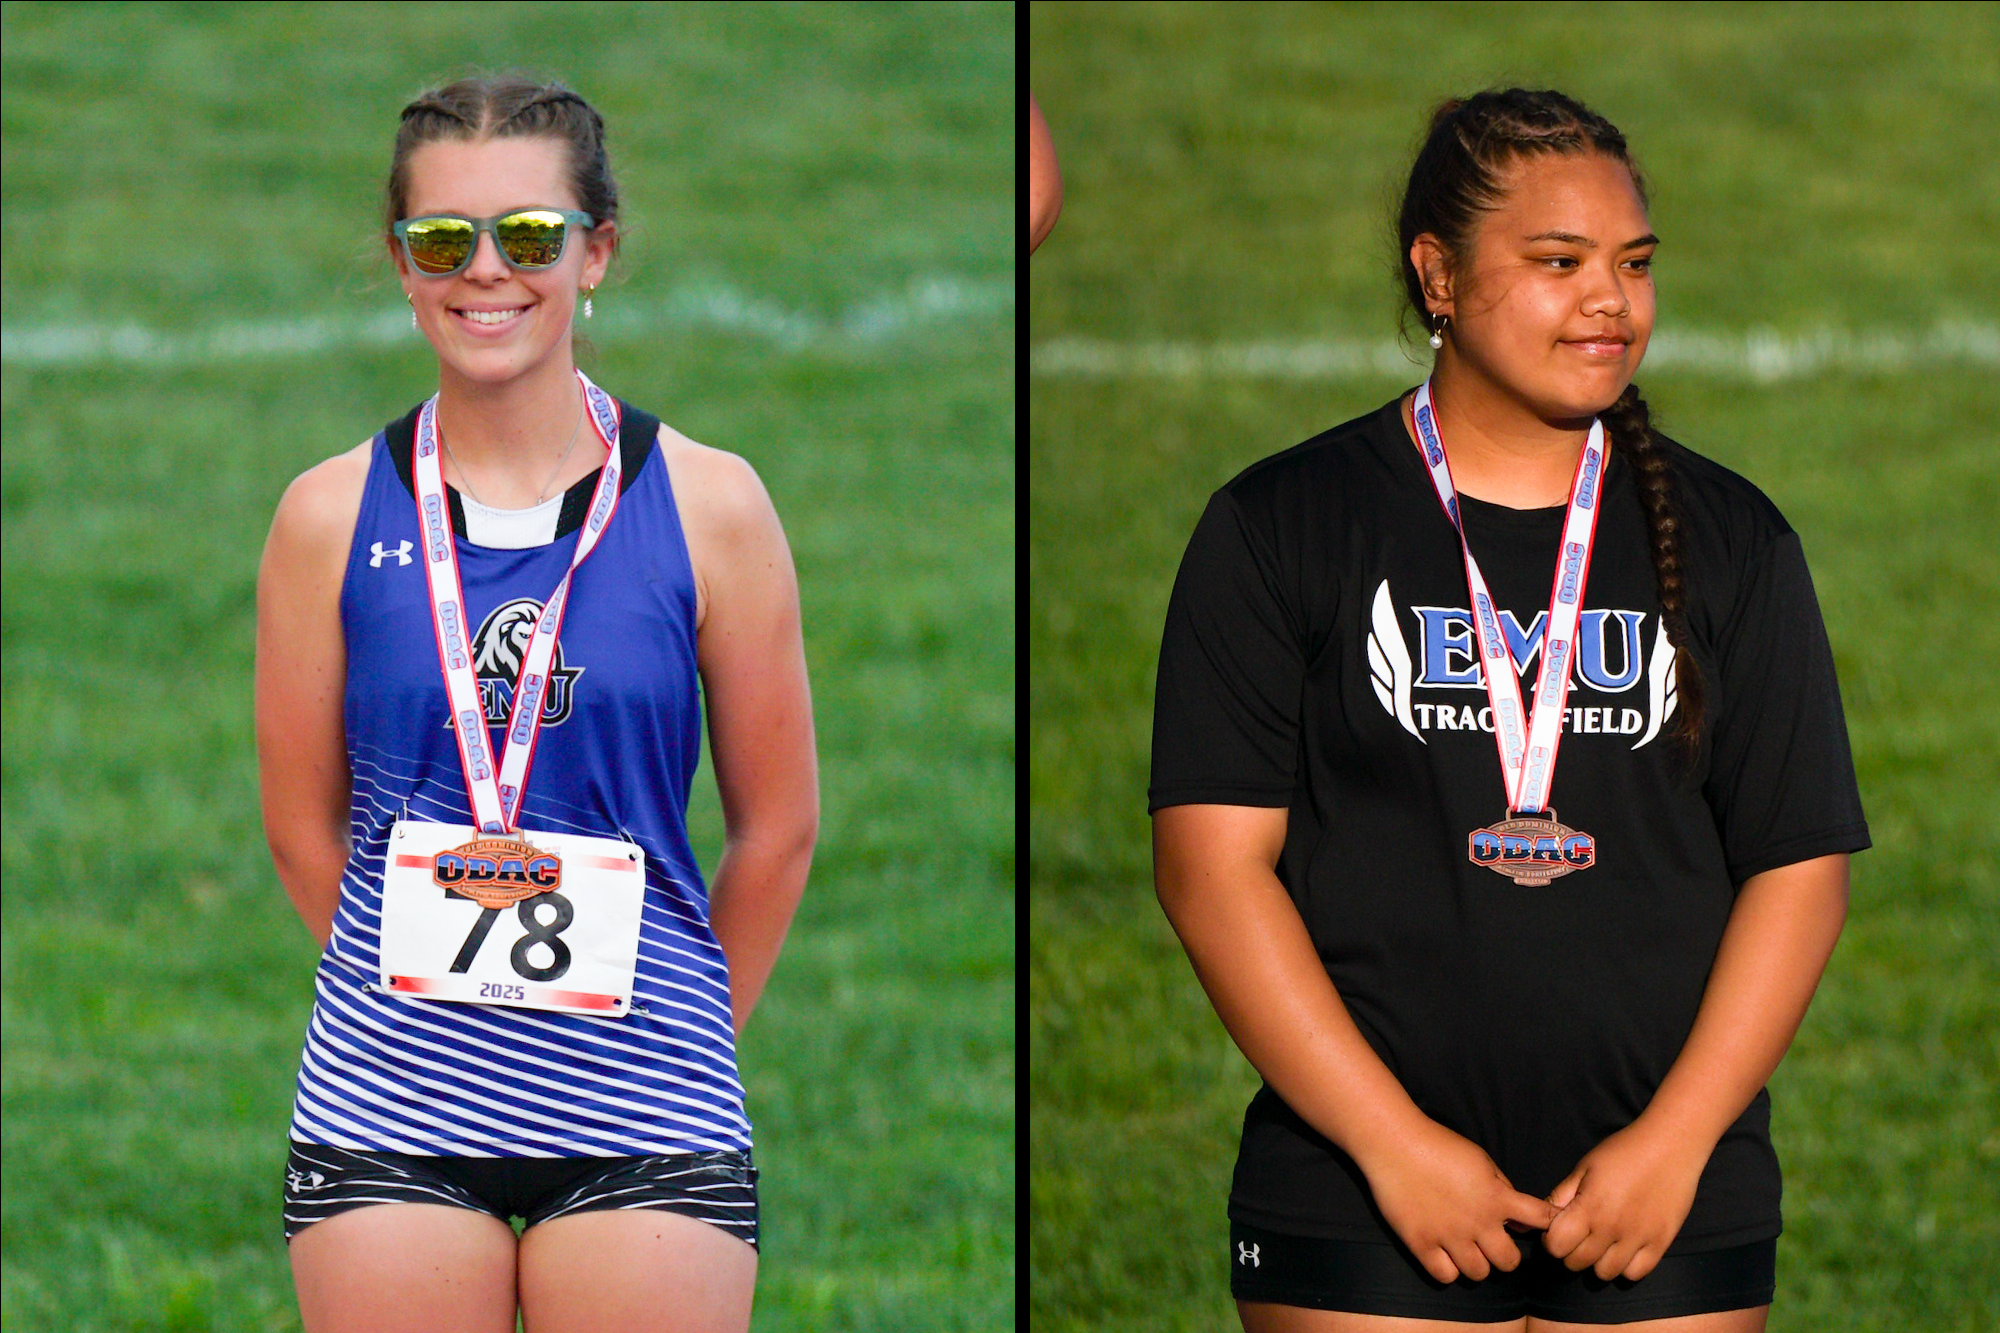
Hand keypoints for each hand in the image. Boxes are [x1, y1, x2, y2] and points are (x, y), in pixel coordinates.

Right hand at [1361, 1115, 1556, 1283]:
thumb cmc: (1439, 1145)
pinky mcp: (1421, 1244)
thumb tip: (1520, 1219)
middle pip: (1509, 1262)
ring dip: (1477, 1263)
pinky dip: (1448, 1269)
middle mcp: (1478, 1222)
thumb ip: (1503, 1188)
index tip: (1541, 1226)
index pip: (1541, 1219)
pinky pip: (1446, 1276)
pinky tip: (1443, 1253)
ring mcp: (1449, 1236)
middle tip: (1492, 1243)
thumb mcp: (1481, 1160)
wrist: (1395, 1144)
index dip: (1548, 1224)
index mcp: (1497, 1197)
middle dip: (1506, 1254)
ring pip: (1479, 1274)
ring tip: (1466, 1249)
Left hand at [1542, 1118, 1707, 1280]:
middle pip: (1577, 1263)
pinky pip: (1636, 1273)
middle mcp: (1612, 1228)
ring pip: (1605, 1273)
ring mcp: (1638, 1238)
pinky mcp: (1661, 1243)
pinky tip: (1625, 1248)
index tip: (1557, 1230)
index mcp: (1589, 1207)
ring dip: (1597, 1261)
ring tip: (1602, 1242)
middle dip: (1570, 1251)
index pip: (1556, 1246)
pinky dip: (1626, 1266)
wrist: (1670, 1145)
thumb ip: (1563, 1194)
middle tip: (1579, 1235)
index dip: (1551, 1240)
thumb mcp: (1584, 1167)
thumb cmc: (1623, 1151)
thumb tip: (1545, 1217)